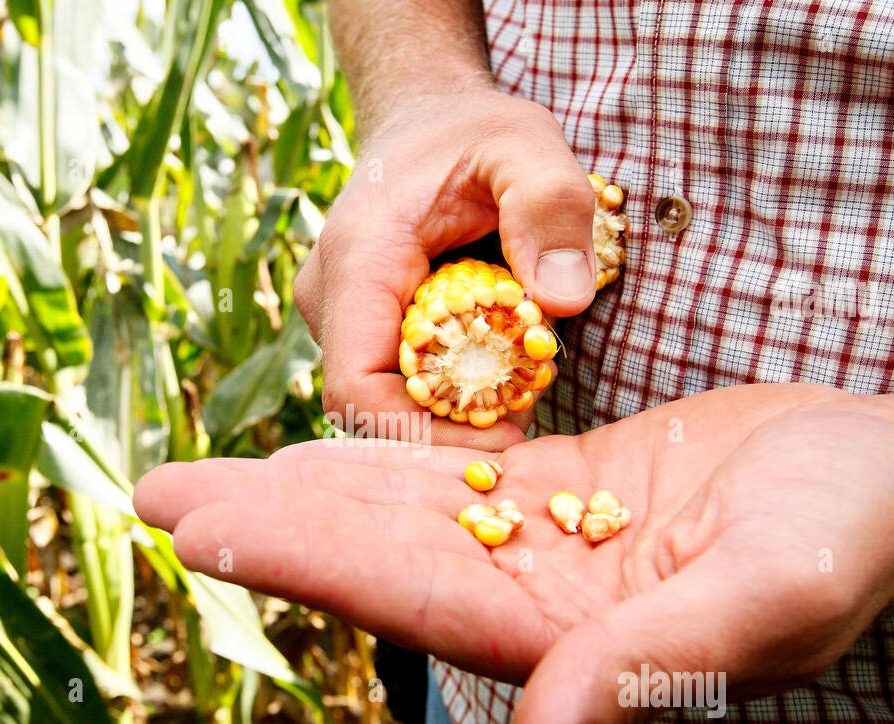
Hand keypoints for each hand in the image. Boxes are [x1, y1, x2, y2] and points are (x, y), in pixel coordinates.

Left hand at [134, 383, 893, 723]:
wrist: (889, 475)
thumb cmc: (852, 534)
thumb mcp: (766, 603)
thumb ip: (646, 681)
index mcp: (575, 642)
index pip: (416, 600)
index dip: (309, 562)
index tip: (209, 531)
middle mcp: (542, 604)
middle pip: (381, 558)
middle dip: (272, 526)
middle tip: (163, 494)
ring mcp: (546, 550)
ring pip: (403, 514)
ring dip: (305, 491)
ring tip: (208, 474)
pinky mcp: (564, 498)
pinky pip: (454, 478)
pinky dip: (381, 463)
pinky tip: (315, 454)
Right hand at [293, 87, 600, 450]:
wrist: (429, 119)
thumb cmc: (475, 131)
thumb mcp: (527, 145)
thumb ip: (550, 207)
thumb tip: (562, 301)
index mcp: (358, 262)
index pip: (357, 389)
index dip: (425, 433)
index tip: (507, 435)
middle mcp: (331, 301)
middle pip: (374, 410)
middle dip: (452, 429)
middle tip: (530, 414)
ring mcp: (340, 321)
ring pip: (387, 402)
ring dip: (455, 412)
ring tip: (522, 387)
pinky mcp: (362, 332)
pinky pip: (398, 384)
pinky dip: (451, 393)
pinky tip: (502, 372)